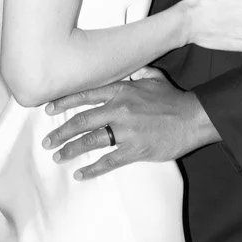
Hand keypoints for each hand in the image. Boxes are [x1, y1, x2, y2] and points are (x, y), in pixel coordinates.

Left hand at [42, 73, 222, 178]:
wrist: (194, 118)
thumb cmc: (173, 98)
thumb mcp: (153, 78)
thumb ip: (136, 72)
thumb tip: (128, 67)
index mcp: (122, 91)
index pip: (85, 95)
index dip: (64, 102)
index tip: (48, 110)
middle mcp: (120, 109)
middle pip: (82, 121)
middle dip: (61, 132)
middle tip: (47, 141)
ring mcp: (127, 131)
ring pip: (90, 141)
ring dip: (70, 150)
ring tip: (57, 156)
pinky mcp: (136, 150)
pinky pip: (108, 161)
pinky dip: (92, 169)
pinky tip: (80, 174)